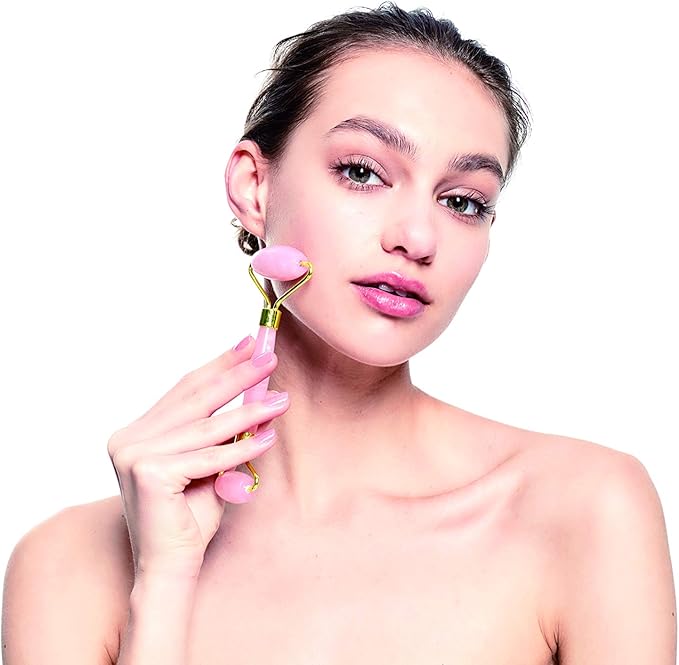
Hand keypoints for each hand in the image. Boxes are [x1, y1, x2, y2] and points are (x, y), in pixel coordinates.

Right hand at [106, 337, 287, 579]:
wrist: (171, 567)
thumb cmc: (190, 515)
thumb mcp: (209, 461)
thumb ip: (222, 429)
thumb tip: (257, 389)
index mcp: (137, 432)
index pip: (185, 389)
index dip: (218, 365)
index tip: (248, 345)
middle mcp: (128, 438)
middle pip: (195, 399)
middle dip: (237, 375)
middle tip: (268, 356)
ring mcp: (134, 454)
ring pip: (207, 428)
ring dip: (249, 411)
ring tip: (280, 400)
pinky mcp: (149, 473)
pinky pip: (209, 457)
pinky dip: (242, 447)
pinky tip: (268, 436)